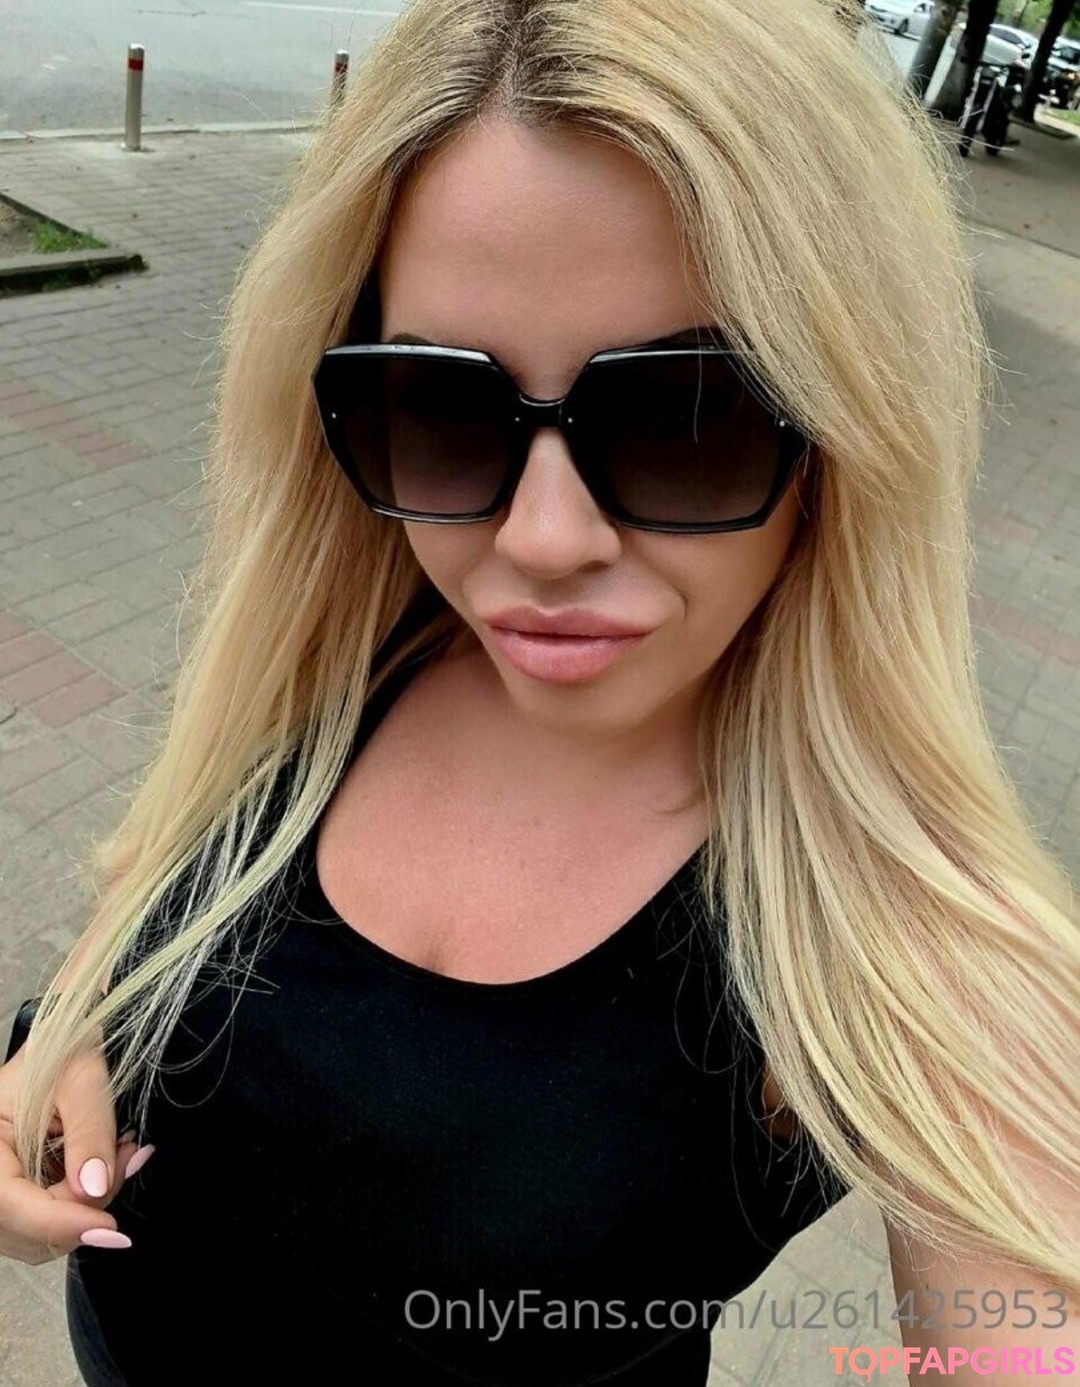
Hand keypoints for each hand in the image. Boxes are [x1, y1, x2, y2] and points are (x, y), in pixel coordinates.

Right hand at [0, 1028, 150, 1264]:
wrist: (59, 1044)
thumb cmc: (61, 1051)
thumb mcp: (79, 1076)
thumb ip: (89, 1130)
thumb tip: (94, 1189)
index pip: (8, 1204)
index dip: (58, 1223)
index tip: (108, 1228)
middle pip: (26, 1228)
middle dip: (84, 1210)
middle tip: (128, 1160)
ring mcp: (1, 1190)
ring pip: (40, 1234)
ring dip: (89, 1207)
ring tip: (121, 1155)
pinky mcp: (19, 1195)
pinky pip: (48, 1222)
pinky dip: (84, 1205)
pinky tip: (109, 1166)